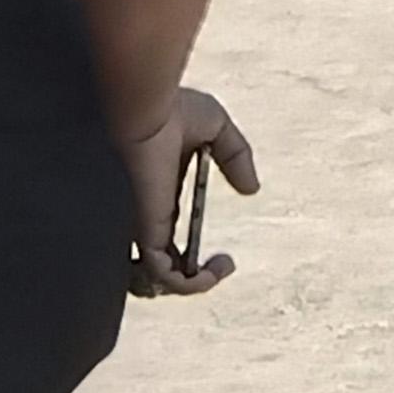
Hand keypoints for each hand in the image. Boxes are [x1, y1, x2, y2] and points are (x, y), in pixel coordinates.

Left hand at [121, 88, 257, 296]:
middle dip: (187, 280)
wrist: (142, 105)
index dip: (190, 259)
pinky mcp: (146, 231)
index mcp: (158, 197)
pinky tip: (215, 268)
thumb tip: (251, 189)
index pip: (165, 243)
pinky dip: (191, 284)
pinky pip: (163, 276)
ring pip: (155, 280)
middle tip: (218, 267)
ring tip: (217, 271)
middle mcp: (148, 216)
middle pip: (158, 268)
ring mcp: (144, 226)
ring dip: (191, 287)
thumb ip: (235, 155)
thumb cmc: (169, 109)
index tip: (224, 255)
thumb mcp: (215, 127)